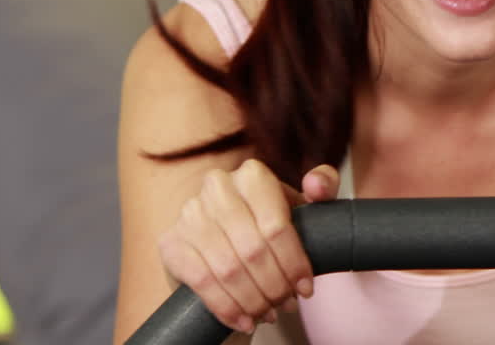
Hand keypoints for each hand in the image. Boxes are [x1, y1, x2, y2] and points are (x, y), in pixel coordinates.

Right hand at [156, 159, 338, 333]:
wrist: (228, 248)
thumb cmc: (272, 227)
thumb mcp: (302, 208)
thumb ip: (322, 188)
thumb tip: (316, 184)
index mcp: (252, 174)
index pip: (276, 226)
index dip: (294, 262)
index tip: (306, 288)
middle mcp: (217, 186)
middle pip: (253, 250)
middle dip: (274, 285)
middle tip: (287, 304)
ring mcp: (190, 213)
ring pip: (228, 268)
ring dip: (253, 299)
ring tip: (269, 313)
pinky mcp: (171, 242)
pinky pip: (201, 280)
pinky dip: (226, 306)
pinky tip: (243, 320)